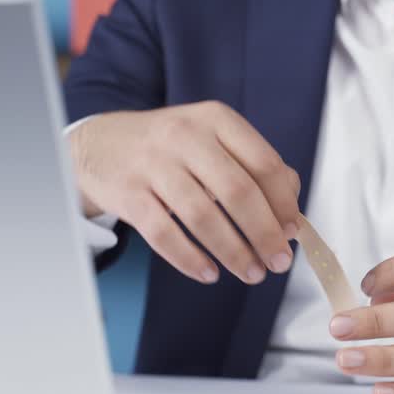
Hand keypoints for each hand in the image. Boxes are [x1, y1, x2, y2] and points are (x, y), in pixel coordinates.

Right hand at [70, 102, 300, 284]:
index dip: (284, 203)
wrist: (100, 145)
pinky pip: (163, 234)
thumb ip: (255, 167)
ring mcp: (152, 163)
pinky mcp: (127, 193)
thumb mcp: (214, 140)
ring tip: (251, 273)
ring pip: (202, 216)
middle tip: (278, 262)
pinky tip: (209, 273)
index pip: (264, 163)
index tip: (293, 232)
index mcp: (216, 120)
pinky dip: (190, 259)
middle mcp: (185, 135)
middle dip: (264, 234)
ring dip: (233, 252)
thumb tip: (291, 212)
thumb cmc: (171, 149)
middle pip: (237, 191)